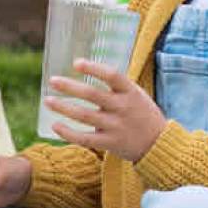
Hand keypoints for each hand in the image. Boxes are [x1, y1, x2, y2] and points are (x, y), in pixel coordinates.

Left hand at [44, 59, 166, 162]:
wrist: (159, 144)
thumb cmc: (141, 113)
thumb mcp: (136, 94)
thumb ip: (116, 85)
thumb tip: (87, 67)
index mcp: (130, 92)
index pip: (112, 75)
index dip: (94, 68)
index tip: (76, 63)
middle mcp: (123, 108)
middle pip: (92, 95)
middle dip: (70, 87)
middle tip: (52, 80)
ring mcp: (116, 126)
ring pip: (85, 116)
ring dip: (64, 107)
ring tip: (47, 100)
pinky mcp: (110, 143)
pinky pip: (85, 138)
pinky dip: (68, 132)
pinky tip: (55, 125)